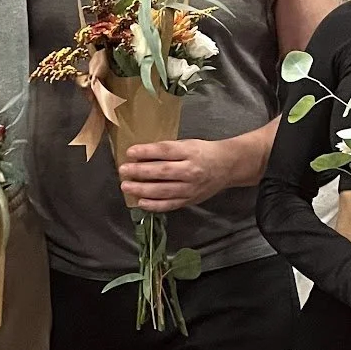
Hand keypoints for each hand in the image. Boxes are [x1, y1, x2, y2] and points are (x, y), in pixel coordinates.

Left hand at [118, 139, 234, 212]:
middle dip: (140, 172)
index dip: (147, 152)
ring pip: (163, 190)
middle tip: (123, 170)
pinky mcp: (190, 200)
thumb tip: (140, 155)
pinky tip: (141, 202)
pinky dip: (154, 205)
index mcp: (190, 152)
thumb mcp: (187, 144)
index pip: (165, 151)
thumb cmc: (203, 152)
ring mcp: (191, 188)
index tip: (130, 152)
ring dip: (142, 190)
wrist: (227, 166)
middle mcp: (191, 170)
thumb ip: (167, 150)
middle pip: (162, 172)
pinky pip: (170, 205)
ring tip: (126, 187)